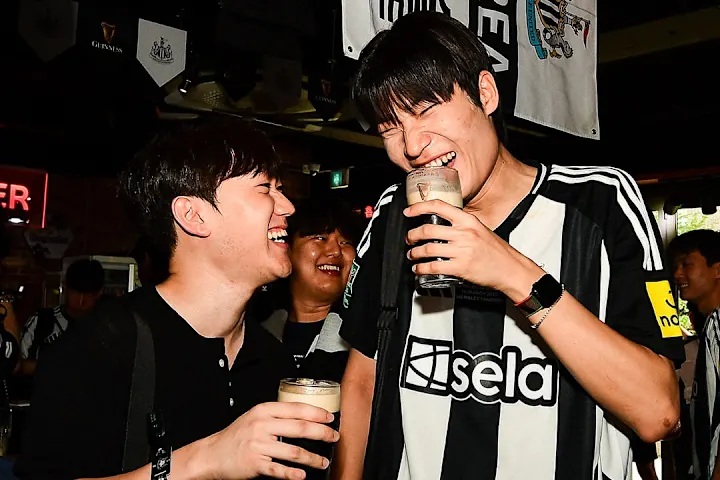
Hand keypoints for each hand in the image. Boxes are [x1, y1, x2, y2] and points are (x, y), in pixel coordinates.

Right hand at [205, 401, 338, 479]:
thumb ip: (276, 415)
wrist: (212, 454)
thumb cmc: (237, 435)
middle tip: (333, 437)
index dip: (317, 413)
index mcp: (264, 410)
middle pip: (300, 428)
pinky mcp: (255, 464)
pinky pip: (278, 469)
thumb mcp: (254, 417)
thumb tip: (304, 415)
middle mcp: (262, 425)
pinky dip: (292, 474)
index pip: (296, 409)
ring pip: (294, 451)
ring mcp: (258, 445)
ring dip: (313, 458)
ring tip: (323, 461)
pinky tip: (302, 475)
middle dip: (322, 433)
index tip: (330, 418)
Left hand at [404, 200, 542, 297]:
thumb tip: (441, 224)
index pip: (439, 206)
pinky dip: (422, 268)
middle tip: (410, 239)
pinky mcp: (460, 268)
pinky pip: (434, 267)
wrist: (511, 269)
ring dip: (414, 253)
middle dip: (412, 235)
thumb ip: (462, 225)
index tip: (408, 212)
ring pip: (427, 249)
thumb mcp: (480, 229)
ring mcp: (462, 251)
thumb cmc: (497, 251)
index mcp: (468, 221)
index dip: (419, 207)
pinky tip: (419, 269)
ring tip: (412, 255)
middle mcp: (464, 233)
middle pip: (428, 230)